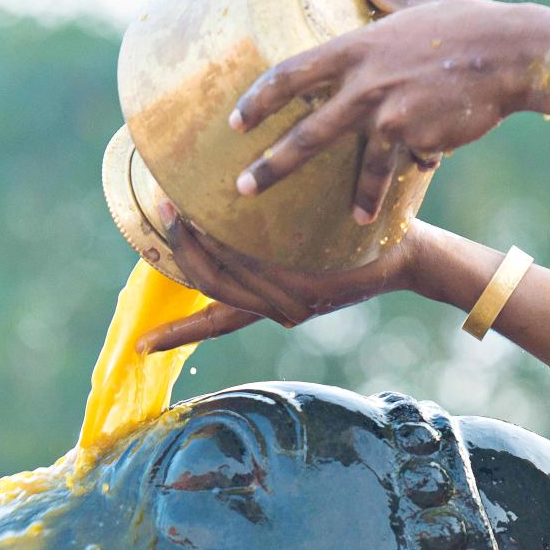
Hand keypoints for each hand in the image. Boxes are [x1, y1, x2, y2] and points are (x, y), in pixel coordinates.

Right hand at [136, 201, 433, 352]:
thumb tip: (231, 202)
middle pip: (211, 290)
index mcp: (273, 307)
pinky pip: (256, 266)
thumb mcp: (306, 247)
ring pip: (227, 278)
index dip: (176, 336)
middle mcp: (279, 311)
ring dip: (195, 244)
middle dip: (179, 254)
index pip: (215, 324)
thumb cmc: (357, 243)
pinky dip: (228, 245)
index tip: (140, 347)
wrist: (409, 255)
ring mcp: (293, 302)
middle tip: (159, 212)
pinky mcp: (310, 289)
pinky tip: (210, 218)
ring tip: (173, 207)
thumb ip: (270, 241)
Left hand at [229, 0, 549, 221]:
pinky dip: (421, 162)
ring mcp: (391, 117)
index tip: (235, 123)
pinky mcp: (418, 141)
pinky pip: (412, 161)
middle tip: (242, 189)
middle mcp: (366, 86)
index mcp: (356, 49)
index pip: (291, 76)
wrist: (512, 54)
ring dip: (358, 197)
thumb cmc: (468, 23)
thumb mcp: (420, 0)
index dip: (259, 100)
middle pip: (308, 134)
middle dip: (271, 166)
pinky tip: (440, 151)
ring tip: (353, 218)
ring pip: (364, 166)